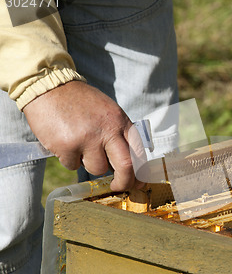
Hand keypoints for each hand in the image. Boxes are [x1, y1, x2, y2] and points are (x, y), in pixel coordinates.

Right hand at [23, 81, 137, 190]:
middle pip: (126, 166)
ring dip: (89, 164)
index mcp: (120, 121)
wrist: (48, 86)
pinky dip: (69, 159)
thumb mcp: (107, 112)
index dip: (141, 171)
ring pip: (96, 169)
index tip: (139, 182)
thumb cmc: (79, 101)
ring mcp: (87, 139)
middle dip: (124, 182)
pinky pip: (73, 165)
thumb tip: (127, 164)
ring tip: (80, 145)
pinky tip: (64, 142)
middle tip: (118, 187)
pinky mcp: (67, 146)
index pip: (138, 151)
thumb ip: (117, 134)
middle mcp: (107, 130)